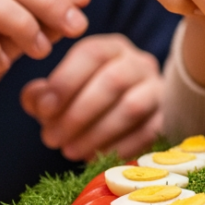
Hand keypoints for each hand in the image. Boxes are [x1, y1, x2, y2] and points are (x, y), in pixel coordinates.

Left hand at [20, 34, 162, 161]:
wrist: (122, 114)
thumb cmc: (83, 99)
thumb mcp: (60, 90)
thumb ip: (41, 95)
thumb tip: (39, 102)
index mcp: (111, 48)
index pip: (92, 53)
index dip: (65, 81)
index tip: (43, 111)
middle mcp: (139, 63)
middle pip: (113, 81)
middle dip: (77, 114)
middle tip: (52, 139)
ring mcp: (157, 90)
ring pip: (131, 108)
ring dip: (96, 133)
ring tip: (69, 151)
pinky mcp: (166, 118)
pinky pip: (146, 133)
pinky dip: (118, 148)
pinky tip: (94, 157)